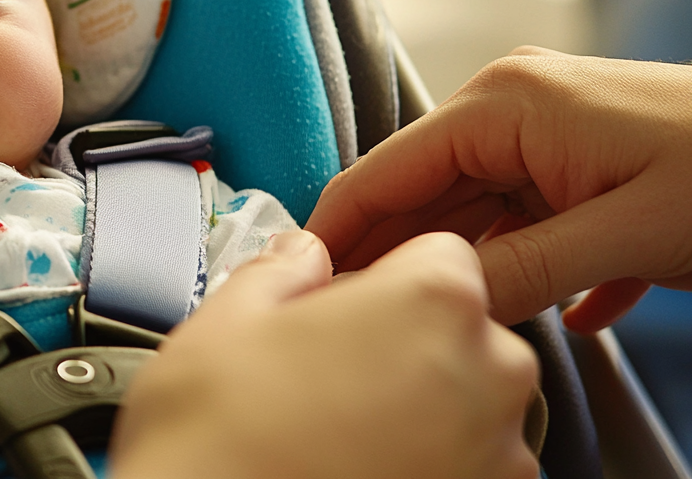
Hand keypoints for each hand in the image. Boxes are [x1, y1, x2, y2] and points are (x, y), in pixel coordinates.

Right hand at [110, 229, 538, 478]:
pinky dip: (421, 463)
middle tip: (320, 370)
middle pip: (461, 330)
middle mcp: (488, 377)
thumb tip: (301, 258)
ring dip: (415, 406)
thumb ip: (282, 269)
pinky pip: (464, 465)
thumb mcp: (225, 320)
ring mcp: (495, 457)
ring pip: (465, 403)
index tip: (339, 303)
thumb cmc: (217, 443)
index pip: (439, 255)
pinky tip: (347, 467)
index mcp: (433, 303)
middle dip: (403, 341)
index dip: (381, 275)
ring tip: (327, 430)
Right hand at [306, 48, 691, 329]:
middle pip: (423, 195)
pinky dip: (539, 270)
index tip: (309, 290)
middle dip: (403, 261)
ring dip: (476, 273)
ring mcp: (548, 134)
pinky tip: (572, 315)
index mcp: (503, 105)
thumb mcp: (626, 230)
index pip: (385, 171)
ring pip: (477, 214)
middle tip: (376, 325)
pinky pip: (530, 222)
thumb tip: (438, 304)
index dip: (340, 232)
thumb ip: (522, 269)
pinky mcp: (582, 164)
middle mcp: (512, 108)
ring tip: (458, 330)